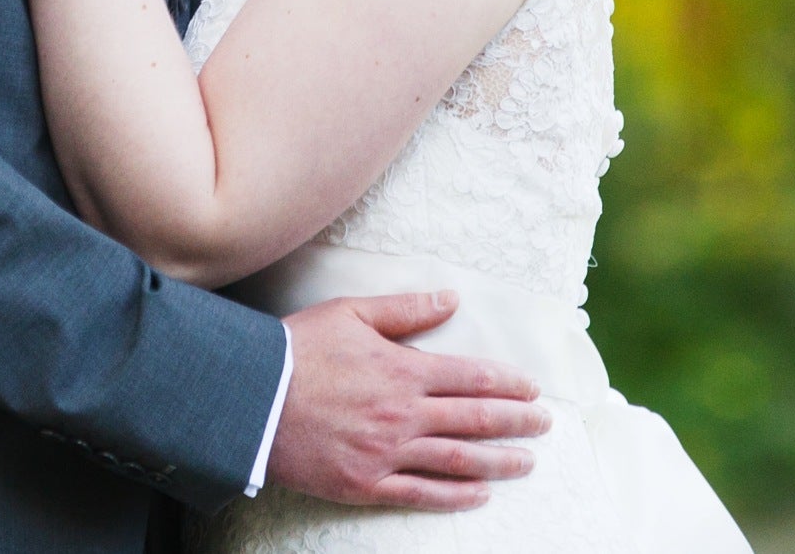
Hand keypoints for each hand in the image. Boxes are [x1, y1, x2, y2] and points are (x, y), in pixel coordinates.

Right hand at [268, 292, 549, 510]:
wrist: (249, 398)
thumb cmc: (296, 350)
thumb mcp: (350, 313)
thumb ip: (405, 310)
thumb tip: (450, 299)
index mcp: (403, 370)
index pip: (472, 378)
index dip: (509, 385)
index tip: (532, 390)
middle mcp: (404, 414)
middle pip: (476, 420)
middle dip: (518, 422)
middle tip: (545, 426)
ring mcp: (387, 452)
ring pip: (458, 459)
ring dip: (499, 461)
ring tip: (527, 463)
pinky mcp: (366, 483)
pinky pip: (422, 493)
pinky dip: (456, 496)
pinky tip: (480, 495)